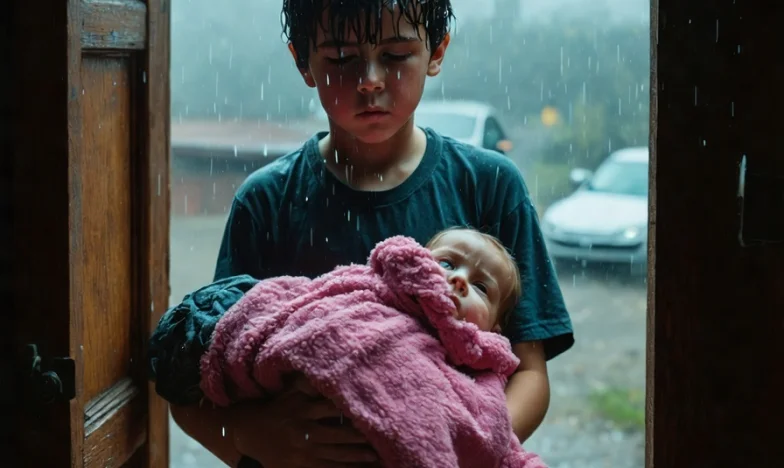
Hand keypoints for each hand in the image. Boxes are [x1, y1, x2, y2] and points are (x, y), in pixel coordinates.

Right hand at [228, 377, 379, 467]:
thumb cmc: (275, 408)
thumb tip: (328, 367)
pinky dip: (344, 467)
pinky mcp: (301, 465)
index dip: (351, 408)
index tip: (371, 408)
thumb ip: (307, 384)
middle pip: (337, 434)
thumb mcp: (288, 393)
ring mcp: (302, 449)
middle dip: (359, 437)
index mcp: (301, 408)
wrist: (247, 433)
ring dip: (356, 455)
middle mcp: (303, 429)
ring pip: (335, 454)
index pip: (331, 407)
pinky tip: (358, 467)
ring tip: (375, 455)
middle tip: (382, 435)